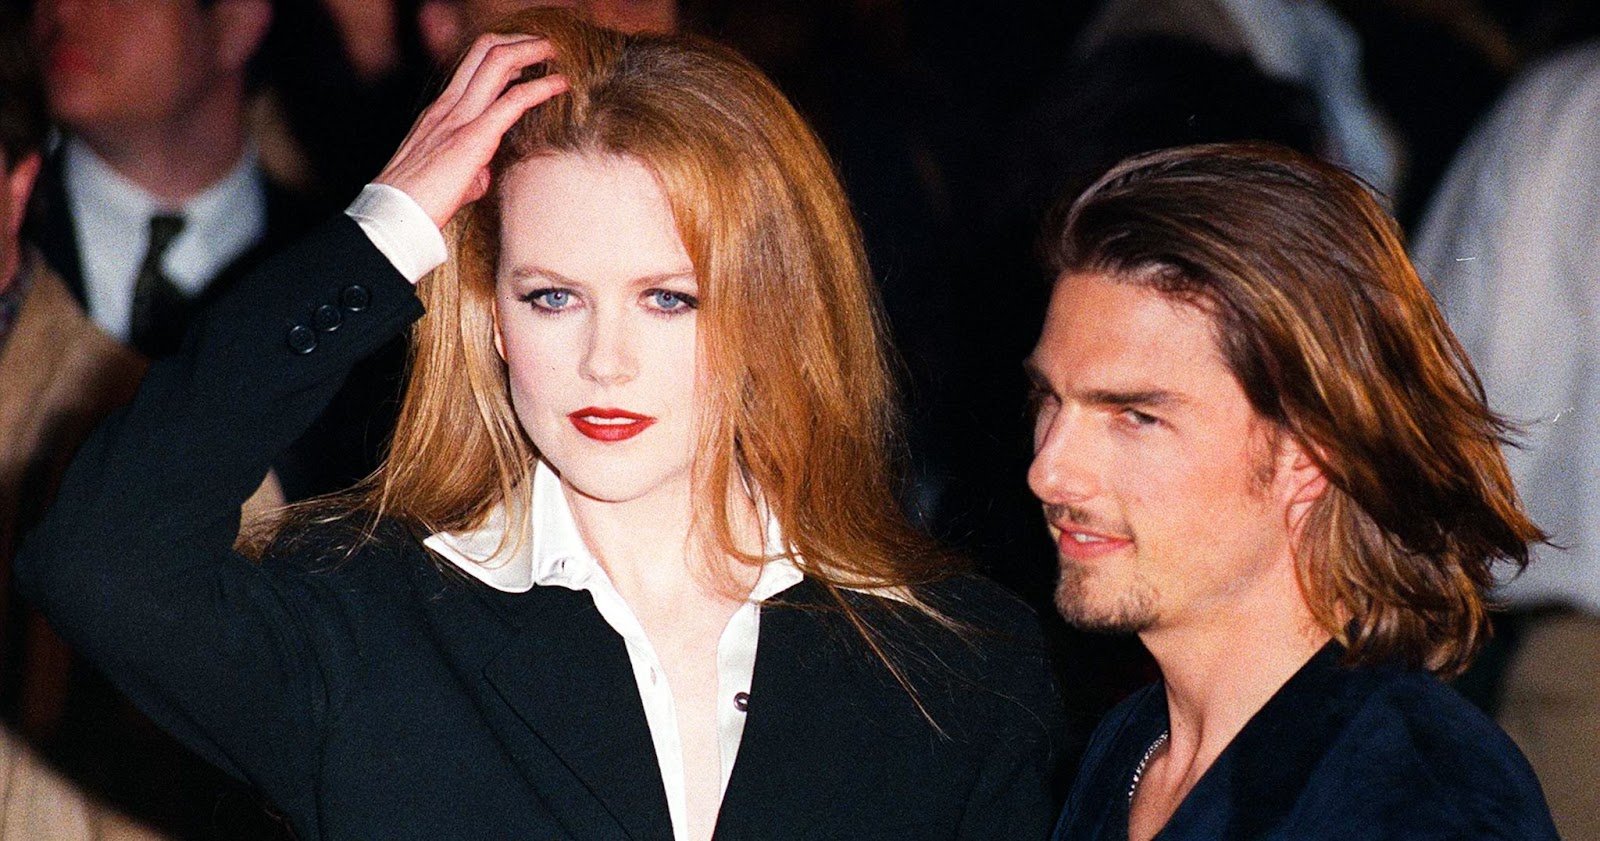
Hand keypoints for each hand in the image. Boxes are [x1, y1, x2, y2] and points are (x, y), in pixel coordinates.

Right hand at [374, 34, 567, 228]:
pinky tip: (562, 84)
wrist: (396, 216)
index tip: (531, 59)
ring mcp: (458, 117)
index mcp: (442, 111)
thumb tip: (486, 171)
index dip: (506, 54)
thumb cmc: (421, 203)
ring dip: (533, 51)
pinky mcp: (473, 137)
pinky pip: (513, 100)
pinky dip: (542, 87)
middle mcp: (449, 105)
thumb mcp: (451, 174)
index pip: (474, 65)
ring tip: (559, 51)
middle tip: (550, 45)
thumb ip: (472, 165)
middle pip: (486, 50)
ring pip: (497, 61)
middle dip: (522, 41)